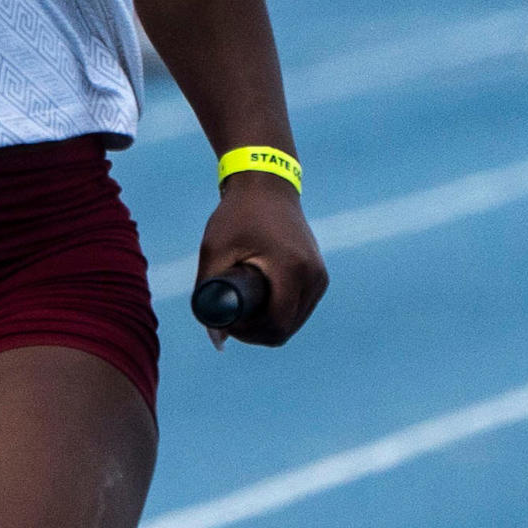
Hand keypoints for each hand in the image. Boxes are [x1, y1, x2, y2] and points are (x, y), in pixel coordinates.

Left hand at [195, 176, 326, 347]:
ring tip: (239, 308)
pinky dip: (278, 313)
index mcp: (292, 269)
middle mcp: (314, 276)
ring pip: (294, 322)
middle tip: (228, 318)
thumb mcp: (214, 252)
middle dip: (255, 332)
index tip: (226, 323)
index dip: (248, 334)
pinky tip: (256, 302)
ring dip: (267, 324)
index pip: (277, 325)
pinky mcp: (319, 276)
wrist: (266, 187)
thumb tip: (217, 341)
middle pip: (286, 328)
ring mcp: (320, 277)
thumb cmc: (236, 216)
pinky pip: (299, 308)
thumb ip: (207, 295)